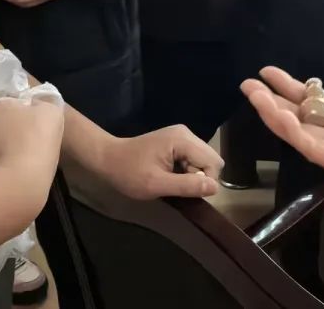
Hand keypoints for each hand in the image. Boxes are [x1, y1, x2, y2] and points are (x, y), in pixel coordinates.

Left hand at [0, 97, 64, 192]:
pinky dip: (7, 163)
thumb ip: (44, 103)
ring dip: (11, 147)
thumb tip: (36, 107)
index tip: (40, 125)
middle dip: (17, 130)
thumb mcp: (52, 111)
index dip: (30, 114)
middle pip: (6, 123)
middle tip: (35, 141)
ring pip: (1, 142)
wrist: (20, 179)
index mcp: (0, 105)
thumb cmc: (37, 139)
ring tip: (28, 158)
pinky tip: (20, 169)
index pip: (16, 104)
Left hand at [97, 125, 223, 199]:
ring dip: (193, 174)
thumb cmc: (129, 173)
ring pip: (204, 159)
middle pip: (211, 158)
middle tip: (177, 184)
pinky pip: (195, 157)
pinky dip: (188, 169)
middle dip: (200, 176)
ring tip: (172, 180)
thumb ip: (186, 185)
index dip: (205, 181)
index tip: (184, 190)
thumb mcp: (156, 184)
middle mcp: (186, 133)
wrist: (108, 158)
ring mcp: (182, 135)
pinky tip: (171, 173)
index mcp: (183, 140)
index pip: (213, 162)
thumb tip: (215, 188)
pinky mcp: (178, 140)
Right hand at [241, 66, 323, 218]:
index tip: (267, 71)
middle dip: (271, 100)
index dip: (289, 86)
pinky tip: (280, 118)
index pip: (311, 99)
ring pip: (297, 131)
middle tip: (248, 83)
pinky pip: (313, 147)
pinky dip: (295, 133)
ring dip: (274, 114)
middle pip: (297, 114)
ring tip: (255, 96)